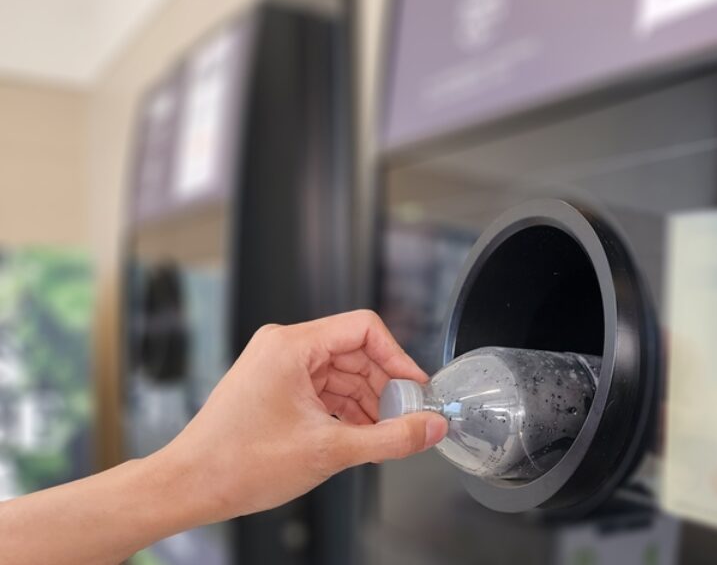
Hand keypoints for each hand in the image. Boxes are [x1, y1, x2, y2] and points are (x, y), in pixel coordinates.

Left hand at [154, 309, 447, 520]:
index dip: (398, 358)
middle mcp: (283, 347)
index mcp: (291, 346)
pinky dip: (346, 409)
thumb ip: (391, 438)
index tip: (416, 388)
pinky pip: (323, 388)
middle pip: (356, 352)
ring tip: (383, 434)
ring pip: (341, 373)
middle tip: (406, 418)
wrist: (188, 487)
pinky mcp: (274, 387)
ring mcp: (277, 367)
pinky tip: (359, 435)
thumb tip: (430, 427)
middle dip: (384, 386)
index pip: (365, 328)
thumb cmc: (237, 463)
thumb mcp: (330, 450)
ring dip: (367, 402)